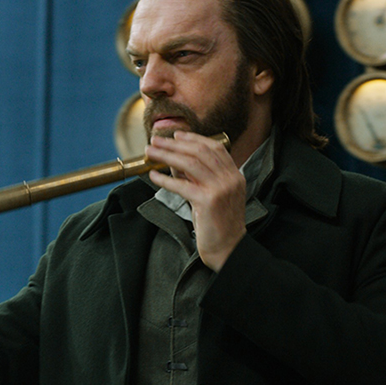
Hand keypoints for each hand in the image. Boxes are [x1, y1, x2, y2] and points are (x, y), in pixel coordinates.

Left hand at [146, 131, 246, 270]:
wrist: (229, 249)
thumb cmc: (219, 225)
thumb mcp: (215, 196)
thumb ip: (201, 178)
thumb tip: (175, 164)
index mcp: (235, 175)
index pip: (214, 148)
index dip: (194, 138)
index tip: (176, 135)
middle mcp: (230, 179)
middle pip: (199, 152)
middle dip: (174, 144)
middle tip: (156, 140)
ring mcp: (220, 189)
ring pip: (189, 163)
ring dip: (167, 155)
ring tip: (150, 152)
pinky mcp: (208, 201)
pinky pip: (182, 185)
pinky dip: (165, 179)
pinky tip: (153, 176)